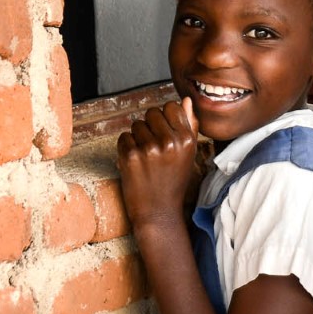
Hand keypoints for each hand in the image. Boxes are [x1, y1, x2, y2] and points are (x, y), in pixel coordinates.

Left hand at [115, 100, 201, 231]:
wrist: (158, 213)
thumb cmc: (174, 182)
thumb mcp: (188, 155)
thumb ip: (189, 126)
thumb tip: (186, 100)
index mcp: (186, 139)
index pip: (171, 106)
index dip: (164, 118)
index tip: (163, 133)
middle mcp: (170, 142)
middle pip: (151, 112)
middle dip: (149, 126)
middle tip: (153, 148)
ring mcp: (149, 149)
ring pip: (136, 124)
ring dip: (137, 138)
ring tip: (145, 157)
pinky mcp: (130, 156)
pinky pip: (123, 137)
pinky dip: (126, 148)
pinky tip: (135, 163)